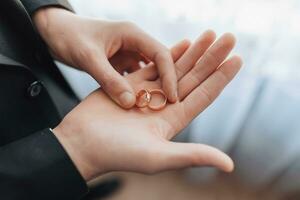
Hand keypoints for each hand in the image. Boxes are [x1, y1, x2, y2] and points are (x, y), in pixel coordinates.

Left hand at [33, 8, 176, 107]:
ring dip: (153, 87)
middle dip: (166, 82)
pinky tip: (139, 103)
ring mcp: (127, 53)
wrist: (53, 32)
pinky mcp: (120, 62)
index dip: (170, 76)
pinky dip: (138, 89)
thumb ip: (109, 80)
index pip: (161, 54)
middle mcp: (134, 42)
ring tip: (159, 106)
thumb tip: (130, 103)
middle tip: (172, 104)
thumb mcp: (88, 57)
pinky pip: (134, 77)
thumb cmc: (68, 37)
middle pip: (159, 63)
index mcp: (132, 34)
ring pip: (148, 72)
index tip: (172, 97)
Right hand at [53, 31, 241, 180]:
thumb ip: (193, 156)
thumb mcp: (158, 158)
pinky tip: (182, 43)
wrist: (82, 144)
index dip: (222, 77)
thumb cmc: (117, 154)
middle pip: (195, 77)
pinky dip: (168, 54)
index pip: (204, 94)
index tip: (238, 58)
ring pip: (176, 68)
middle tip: (230, 37)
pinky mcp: (131, 84)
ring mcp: (148, 94)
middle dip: (212, 57)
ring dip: (194, 51)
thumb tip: (229, 165)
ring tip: (210, 34)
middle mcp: (165, 106)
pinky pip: (154, 66)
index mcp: (174, 120)